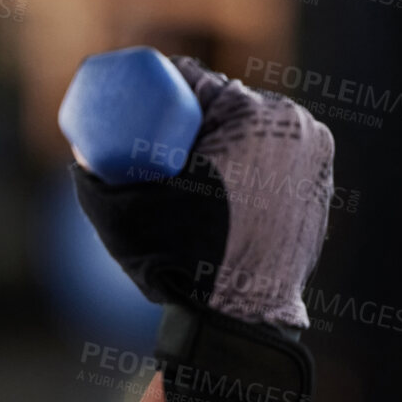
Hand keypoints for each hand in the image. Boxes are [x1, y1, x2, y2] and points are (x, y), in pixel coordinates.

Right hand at [69, 56, 335, 401]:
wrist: (238, 317)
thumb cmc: (180, 256)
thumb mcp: (127, 205)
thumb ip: (94, 170)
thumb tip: (81, 150)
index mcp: (255, 113)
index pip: (196, 85)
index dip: (160, 94)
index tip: (135, 120)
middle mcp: (296, 125)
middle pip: (227, 106)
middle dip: (190, 119)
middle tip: (156, 152)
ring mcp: (316, 157)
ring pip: (252, 132)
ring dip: (222, 140)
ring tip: (187, 172)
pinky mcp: (321, 186)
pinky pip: (274, 160)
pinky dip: (249, 164)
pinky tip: (222, 183)